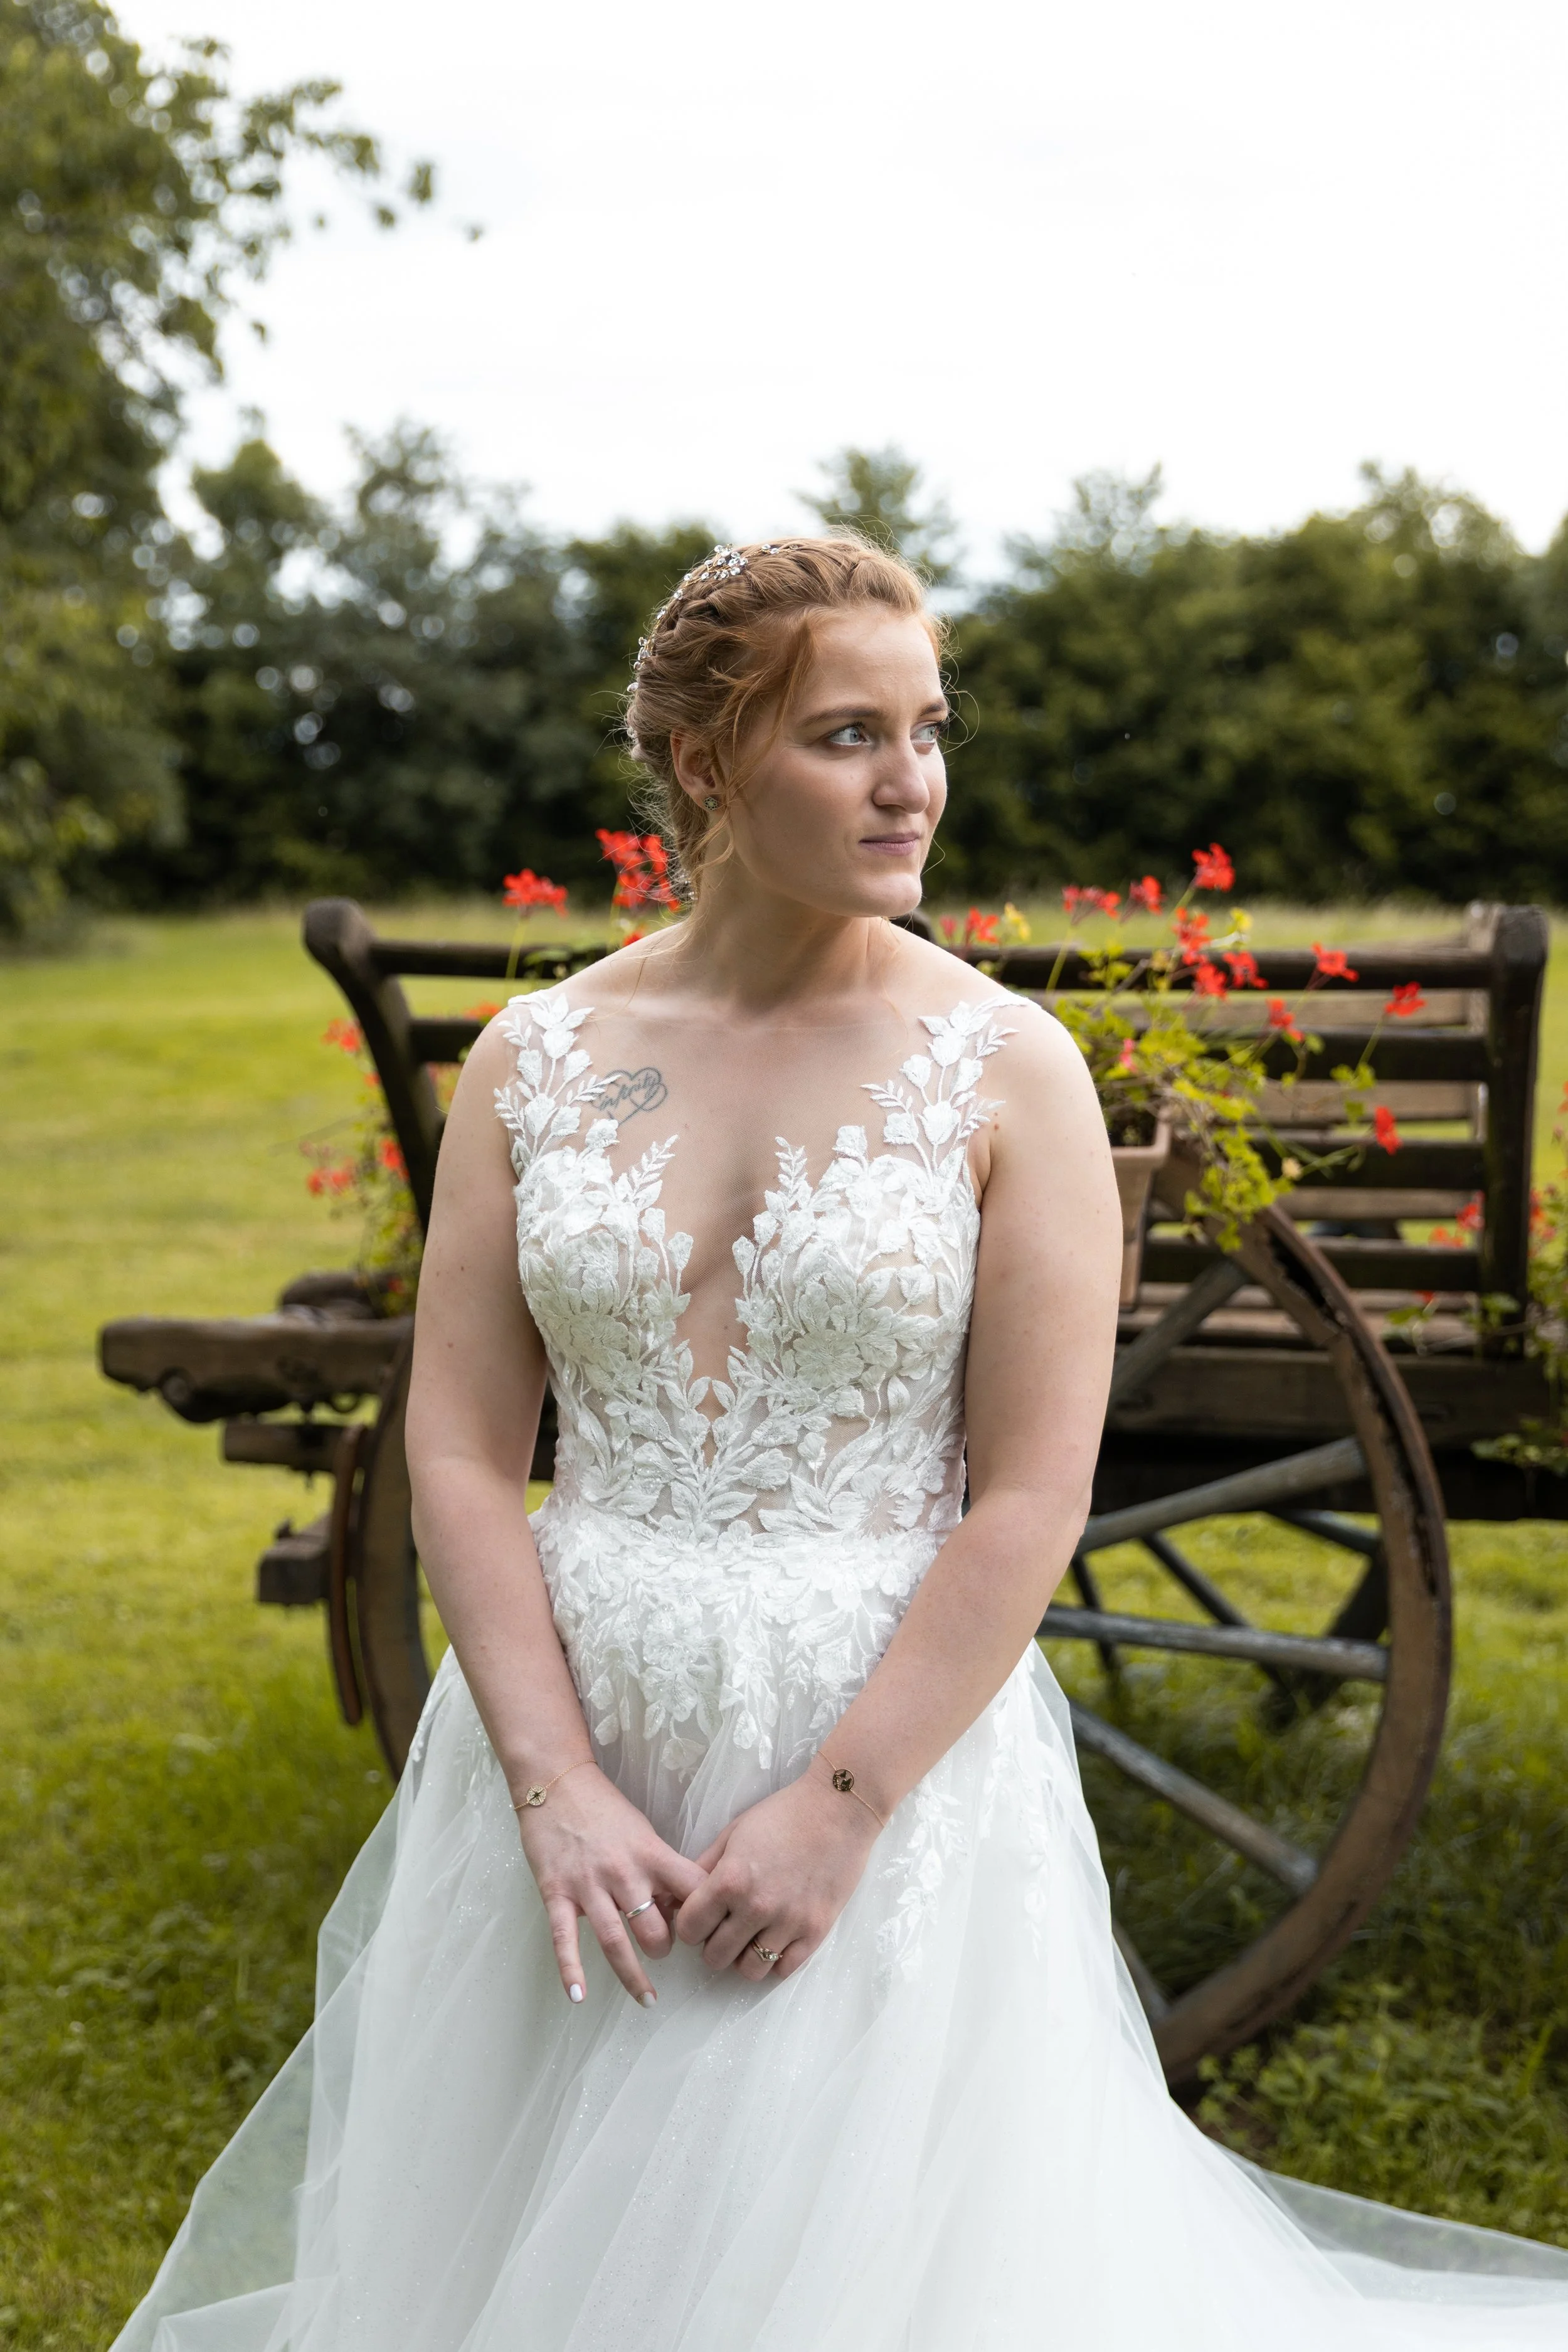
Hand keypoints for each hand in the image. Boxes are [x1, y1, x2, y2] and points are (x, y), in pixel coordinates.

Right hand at [513, 1764, 707, 2005]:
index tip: (707, 1930)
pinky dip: (571, 1970)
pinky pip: (564, 1938)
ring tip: (648, 1999)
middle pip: (653, 1927)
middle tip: (664, 1953)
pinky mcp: (556, 1892)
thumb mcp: (643, 1831)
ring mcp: (588, 1885)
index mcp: (651, 1854)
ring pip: (615, 1940)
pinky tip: (578, 1996)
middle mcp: (623, 1872)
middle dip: (664, 1948)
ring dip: (633, 1975)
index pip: (692, 1891)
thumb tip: (680, 1906)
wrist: (557, 1783)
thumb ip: (661, 1867)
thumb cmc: (605, 1808)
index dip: (705, 1915)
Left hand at [673, 1770, 879, 1983]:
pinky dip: (775, 1961)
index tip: (701, 1917)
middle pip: (715, 1957)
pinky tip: (776, 1939)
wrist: (838, 1809)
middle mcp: (756, 1907)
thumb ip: (705, 1866)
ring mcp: (788, 1923)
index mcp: (731, 1880)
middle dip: (714, 1944)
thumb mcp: (734, 1832)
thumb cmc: (783, 1814)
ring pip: (749, 1971)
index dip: (690, 1925)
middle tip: (725, 1927)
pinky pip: (784, 1970)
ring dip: (743, 1957)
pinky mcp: (816, 1932)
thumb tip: (683, 1895)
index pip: (690, 1929)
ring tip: (751, 1936)